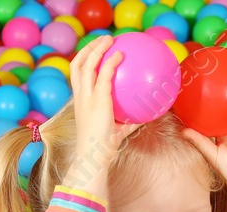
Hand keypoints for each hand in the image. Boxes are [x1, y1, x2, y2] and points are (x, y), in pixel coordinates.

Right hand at [61, 36, 138, 197]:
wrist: (94, 158)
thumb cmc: (104, 149)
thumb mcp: (118, 131)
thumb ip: (130, 120)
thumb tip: (149, 114)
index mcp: (81, 103)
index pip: (77, 77)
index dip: (84, 61)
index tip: (96, 53)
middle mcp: (80, 98)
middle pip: (77, 65)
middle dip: (88, 49)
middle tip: (103, 40)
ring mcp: (86, 98)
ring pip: (86, 65)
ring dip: (97, 49)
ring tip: (109, 39)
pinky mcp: (98, 100)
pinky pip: (104, 75)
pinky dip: (111, 62)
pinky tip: (122, 55)